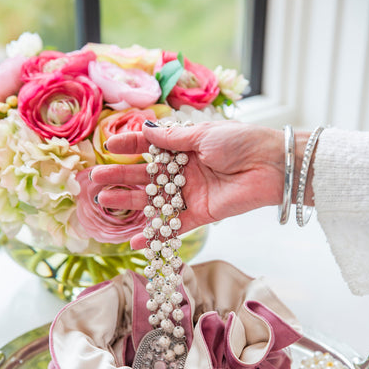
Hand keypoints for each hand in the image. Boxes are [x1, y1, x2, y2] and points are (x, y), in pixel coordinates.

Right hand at [90, 121, 285, 248]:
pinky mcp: (201, 215)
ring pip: (154, 201)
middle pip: (146, 176)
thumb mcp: (204, 135)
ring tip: (105, 201)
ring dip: (130, 203)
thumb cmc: (242, 142)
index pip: (151, 146)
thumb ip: (173, 139)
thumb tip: (144, 129)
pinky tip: (135, 239)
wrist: (272, 166)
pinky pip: (173, 226)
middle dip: (121, 177)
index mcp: (185, 147)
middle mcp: (184, 171)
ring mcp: (190, 194)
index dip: (129, 146)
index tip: (108, 146)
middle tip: (96, 179)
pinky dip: (155, 234)